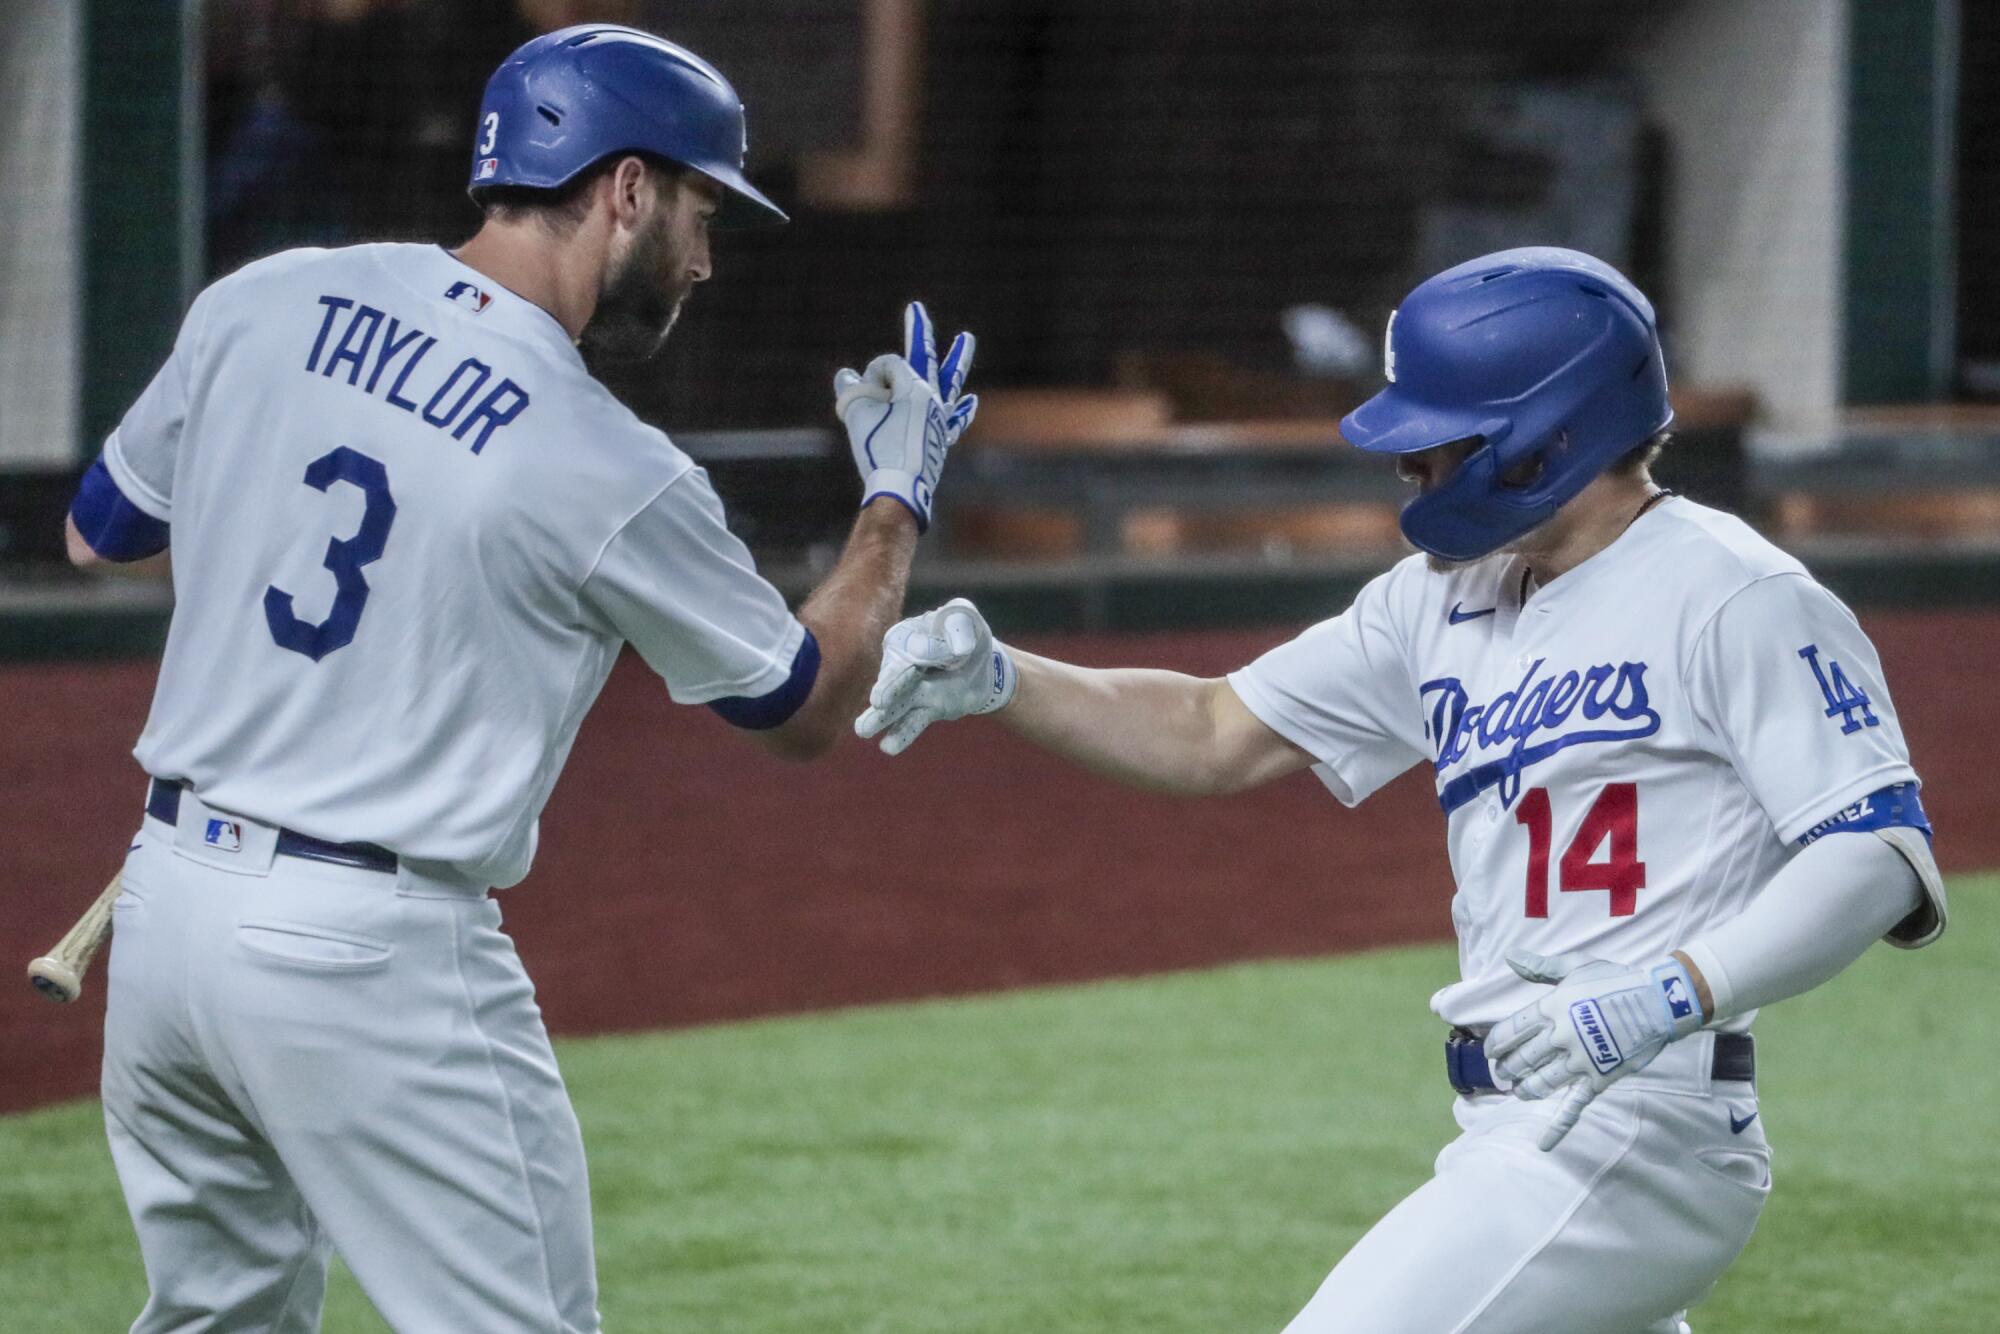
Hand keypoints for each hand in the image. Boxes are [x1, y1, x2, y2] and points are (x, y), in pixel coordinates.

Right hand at [833, 302, 977, 532]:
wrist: (900, 486)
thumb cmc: (876, 447)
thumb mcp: (856, 412)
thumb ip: (851, 388)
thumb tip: (847, 375)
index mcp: (914, 385)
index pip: (886, 366)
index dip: (870, 378)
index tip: (863, 398)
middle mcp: (932, 396)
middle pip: (925, 356)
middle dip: (918, 331)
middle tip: (917, 309)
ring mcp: (940, 416)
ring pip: (950, 381)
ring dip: (958, 359)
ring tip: (967, 338)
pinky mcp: (941, 438)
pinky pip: (954, 419)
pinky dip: (961, 410)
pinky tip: (970, 401)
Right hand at [854, 598, 1015, 754]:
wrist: (982, 663)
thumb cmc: (966, 634)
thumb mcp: (966, 621)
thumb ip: (960, 625)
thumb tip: (956, 650)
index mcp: (904, 636)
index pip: (914, 646)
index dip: (935, 651)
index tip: (958, 653)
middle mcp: (900, 665)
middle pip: (894, 677)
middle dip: (888, 688)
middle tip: (879, 701)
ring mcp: (910, 692)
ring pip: (895, 705)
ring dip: (880, 718)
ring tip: (863, 730)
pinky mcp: (925, 710)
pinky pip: (911, 724)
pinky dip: (901, 735)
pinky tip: (888, 746)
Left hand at [1483, 950, 1705, 1150]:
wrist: (1658, 1003)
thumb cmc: (1615, 980)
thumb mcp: (1575, 967)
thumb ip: (1540, 968)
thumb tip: (1509, 957)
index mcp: (1551, 1008)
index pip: (1510, 1031)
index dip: (1496, 1044)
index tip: (1491, 1051)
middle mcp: (1561, 1036)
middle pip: (1522, 1058)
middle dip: (1508, 1068)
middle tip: (1503, 1072)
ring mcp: (1579, 1061)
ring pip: (1541, 1082)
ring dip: (1525, 1089)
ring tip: (1518, 1090)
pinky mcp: (1598, 1079)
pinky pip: (1574, 1106)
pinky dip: (1557, 1128)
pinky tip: (1543, 1144)